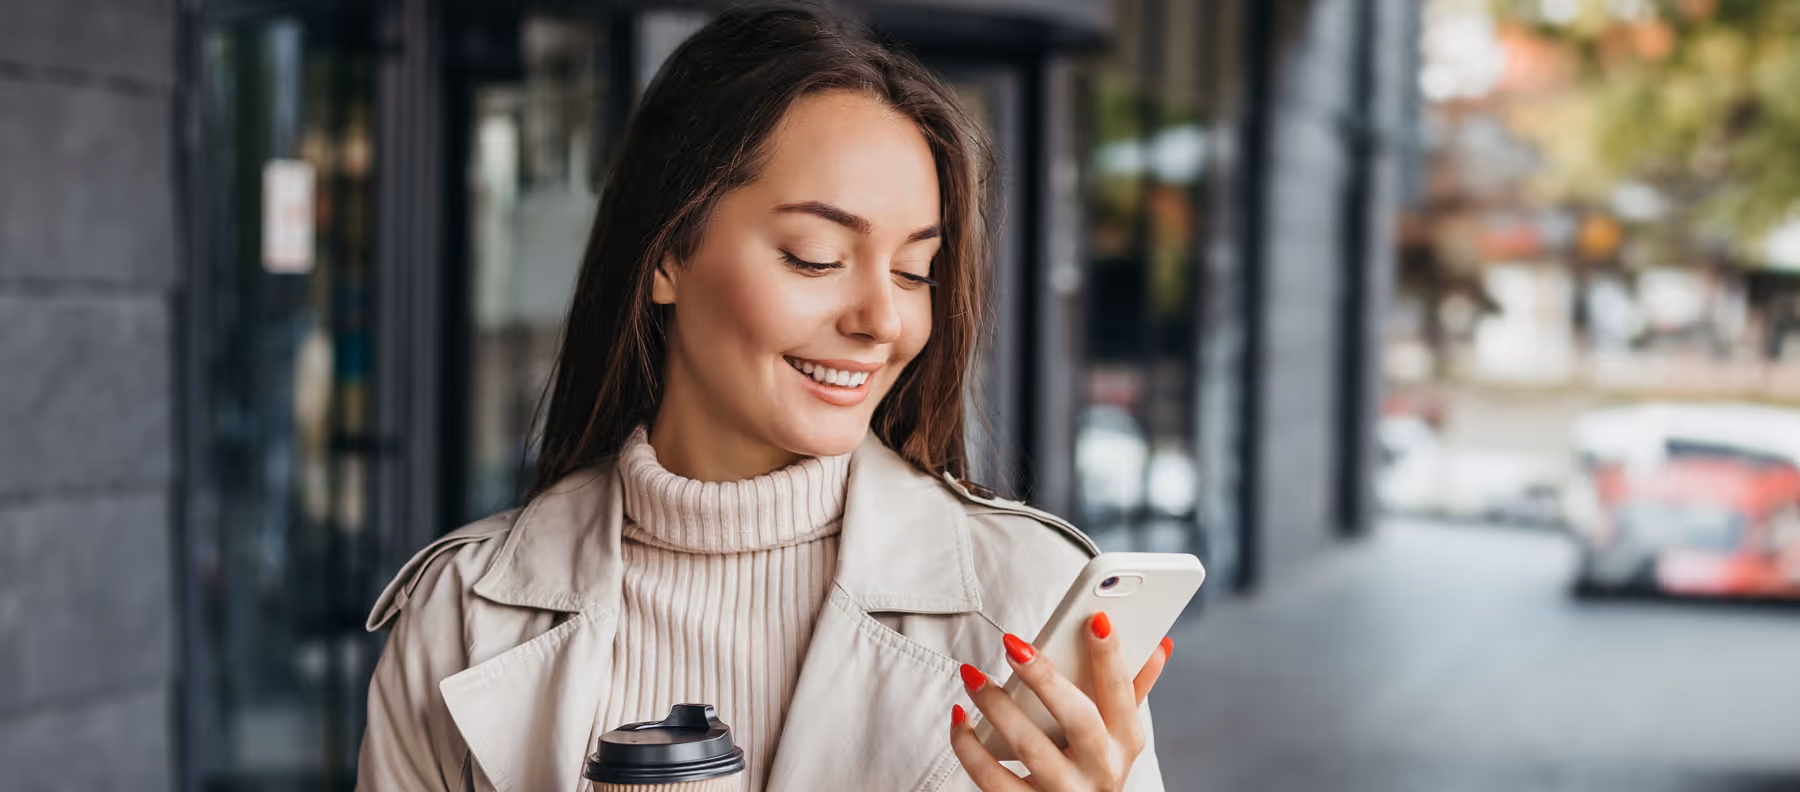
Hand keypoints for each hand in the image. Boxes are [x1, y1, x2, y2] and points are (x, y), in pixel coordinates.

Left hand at [948, 611, 1172, 790]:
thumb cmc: (1092, 766)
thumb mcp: (1119, 734)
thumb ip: (1133, 689)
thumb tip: (1159, 644)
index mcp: (1125, 742)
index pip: (1122, 693)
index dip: (1111, 657)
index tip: (1096, 619)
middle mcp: (1102, 770)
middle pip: (1077, 719)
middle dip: (1046, 679)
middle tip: (1012, 645)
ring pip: (1029, 748)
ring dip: (997, 706)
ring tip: (972, 675)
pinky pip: (992, 779)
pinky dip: (970, 747)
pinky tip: (960, 718)